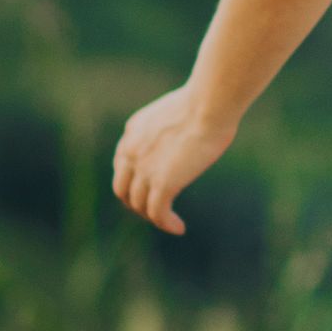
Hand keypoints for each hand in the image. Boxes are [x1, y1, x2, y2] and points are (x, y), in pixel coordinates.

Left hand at [111, 84, 231, 236]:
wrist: (209, 104)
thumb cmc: (207, 102)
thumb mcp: (179, 111)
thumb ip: (173, 127)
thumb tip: (189, 135)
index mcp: (133, 130)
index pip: (122, 164)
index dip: (132, 181)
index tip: (148, 189)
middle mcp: (131, 151)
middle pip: (123, 189)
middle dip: (136, 203)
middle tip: (154, 211)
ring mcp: (144, 169)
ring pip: (139, 205)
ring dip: (153, 216)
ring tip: (170, 222)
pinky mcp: (162, 183)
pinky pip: (158, 213)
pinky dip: (166, 224)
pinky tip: (178, 228)